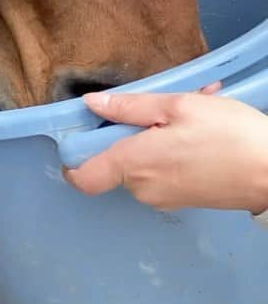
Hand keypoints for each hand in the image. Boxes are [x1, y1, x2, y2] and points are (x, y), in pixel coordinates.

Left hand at [64, 91, 267, 212]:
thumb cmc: (229, 135)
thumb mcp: (177, 106)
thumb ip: (129, 107)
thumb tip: (92, 104)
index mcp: (134, 164)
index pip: (82, 177)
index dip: (75, 156)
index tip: (83, 134)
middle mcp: (143, 189)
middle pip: (114, 161)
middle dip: (131, 130)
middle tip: (162, 108)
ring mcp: (164, 198)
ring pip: (141, 162)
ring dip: (157, 136)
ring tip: (191, 113)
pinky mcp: (183, 199)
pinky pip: (163, 170)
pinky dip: (172, 149)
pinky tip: (201, 130)